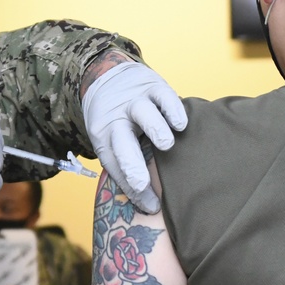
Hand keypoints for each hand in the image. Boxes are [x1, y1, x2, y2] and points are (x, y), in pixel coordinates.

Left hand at [82, 62, 186, 212]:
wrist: (108, 77)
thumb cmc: (117, 121)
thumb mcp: (113, 141)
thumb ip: (128, 166)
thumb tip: (150, 205)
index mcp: (104, 138)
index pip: (114, 166)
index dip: (129, 188)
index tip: (149, 206)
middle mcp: (116, 119)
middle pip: (121, 143)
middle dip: (131, 164)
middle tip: (142, 184)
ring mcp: (134, 101)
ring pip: (143, 114)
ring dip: (154, 129)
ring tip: (166, 144)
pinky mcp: (152, 86)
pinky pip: (162, 96)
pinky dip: (172, 109)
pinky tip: (180, 124)